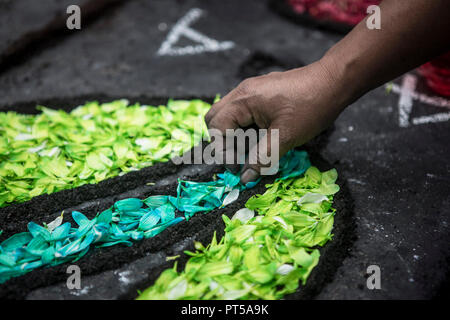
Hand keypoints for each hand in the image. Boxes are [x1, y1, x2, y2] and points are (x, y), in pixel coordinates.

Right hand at [205, 58, 350, 183]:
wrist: (334, 81)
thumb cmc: (311, 107)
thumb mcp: (285, 137)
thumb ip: (261, 158)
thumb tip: (245, 177)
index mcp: (244, 100)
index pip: (217, 128)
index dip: (223, 151)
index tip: (237, 168)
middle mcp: (242, 92)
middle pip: (214, 118)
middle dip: (222, 141)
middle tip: (238, 158)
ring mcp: (251, 90)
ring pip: (227, 114)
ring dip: (234, 134)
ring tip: (251, 151)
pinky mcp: (261, 93)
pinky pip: (241, 110)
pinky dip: (244, 127)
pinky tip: (260, 138)